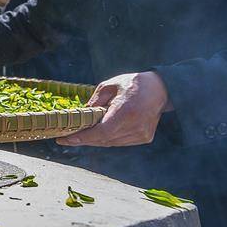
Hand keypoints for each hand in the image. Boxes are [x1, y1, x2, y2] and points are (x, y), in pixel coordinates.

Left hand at [57, 71, 172, 146]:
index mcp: (126, 112)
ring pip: (111, 143)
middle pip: (104, 140)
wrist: (160, 89)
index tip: (66, 140)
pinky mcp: (145, 138)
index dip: (83, 138)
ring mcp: (141, 134)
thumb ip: (95, 100)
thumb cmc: (132, 84)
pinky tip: (97, 134)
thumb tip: (81, 114)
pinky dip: (107, 139)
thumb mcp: (109, 85)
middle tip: (66, 139)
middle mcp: (135, 126)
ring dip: (95, 140)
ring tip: (79, 136)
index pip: (101, 132)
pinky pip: (120, 142)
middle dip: (84, 140)